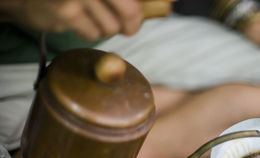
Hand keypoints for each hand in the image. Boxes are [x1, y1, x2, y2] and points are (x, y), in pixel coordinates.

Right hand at [0, 0, 170, 40]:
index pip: (134, 2)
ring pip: (112, 26)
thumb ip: (132, 0)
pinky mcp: (67, 10)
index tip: (171, 3)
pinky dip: (89, 32)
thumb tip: (173, 0)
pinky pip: (93, 34)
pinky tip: (78, 21)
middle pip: (130, 11)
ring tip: (91, 16)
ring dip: (105, 27)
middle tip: (129, 27)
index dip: (159, 2)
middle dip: (132, 24)